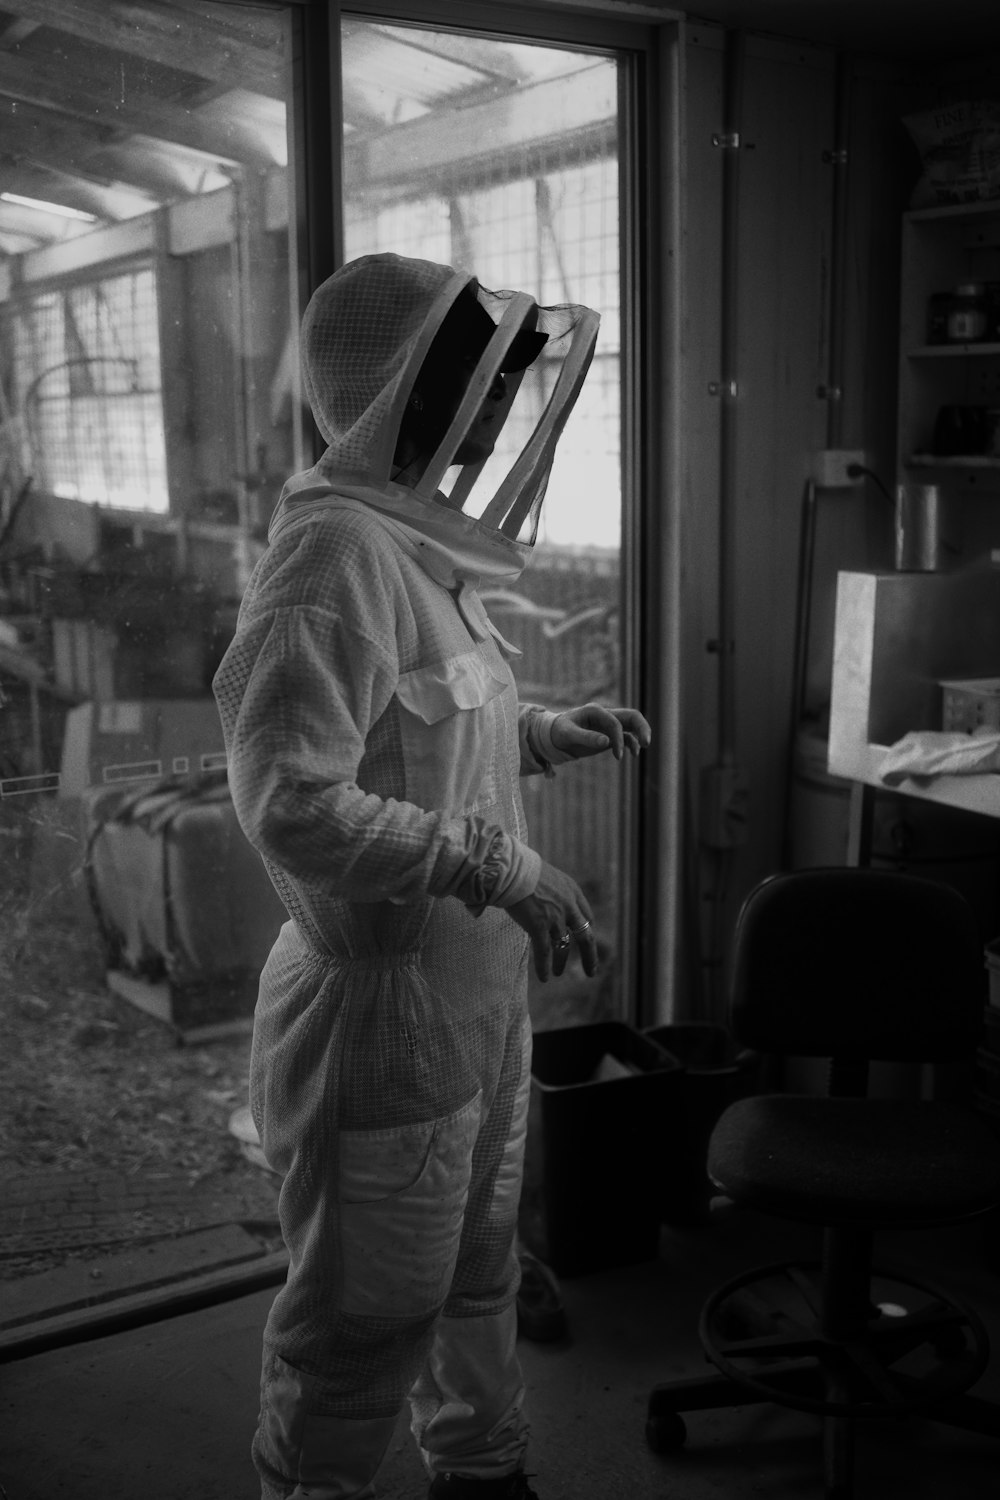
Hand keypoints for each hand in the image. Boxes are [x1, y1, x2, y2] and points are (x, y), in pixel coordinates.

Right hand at [505, 860, 598, 982]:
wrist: (510, 868)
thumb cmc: (521, 869)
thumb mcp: (546, 875)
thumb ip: (551, 891)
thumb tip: (543, 898)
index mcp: (572, 891)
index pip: (587, 915)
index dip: (587, 928)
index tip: (585, 937)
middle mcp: (568, 906)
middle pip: (585, 936)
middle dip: (590, 956)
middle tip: (592, 971)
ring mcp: (555, 917)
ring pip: (563, 947)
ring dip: (560, 962)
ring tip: (557, 973)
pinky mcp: (539, 926)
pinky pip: (544, 952)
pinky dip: (544, 966)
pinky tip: (544, 978)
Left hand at [550, 703, 651, 761]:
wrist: (554, 735)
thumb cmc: (559, 732)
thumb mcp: (568, 735)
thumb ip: (586, 737)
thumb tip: (606, 742)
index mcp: (595, 711)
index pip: (615, 722)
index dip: (619, 739)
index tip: (618, 755)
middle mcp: (605, 714)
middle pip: (631, 716)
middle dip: (642, 727)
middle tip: (647, 742)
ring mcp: (609, 724)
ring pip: (632, 724)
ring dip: (640, 734)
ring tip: (644, 747)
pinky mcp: (610, 734)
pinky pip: (627, 736)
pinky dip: (632, 743)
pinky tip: (634, 754)